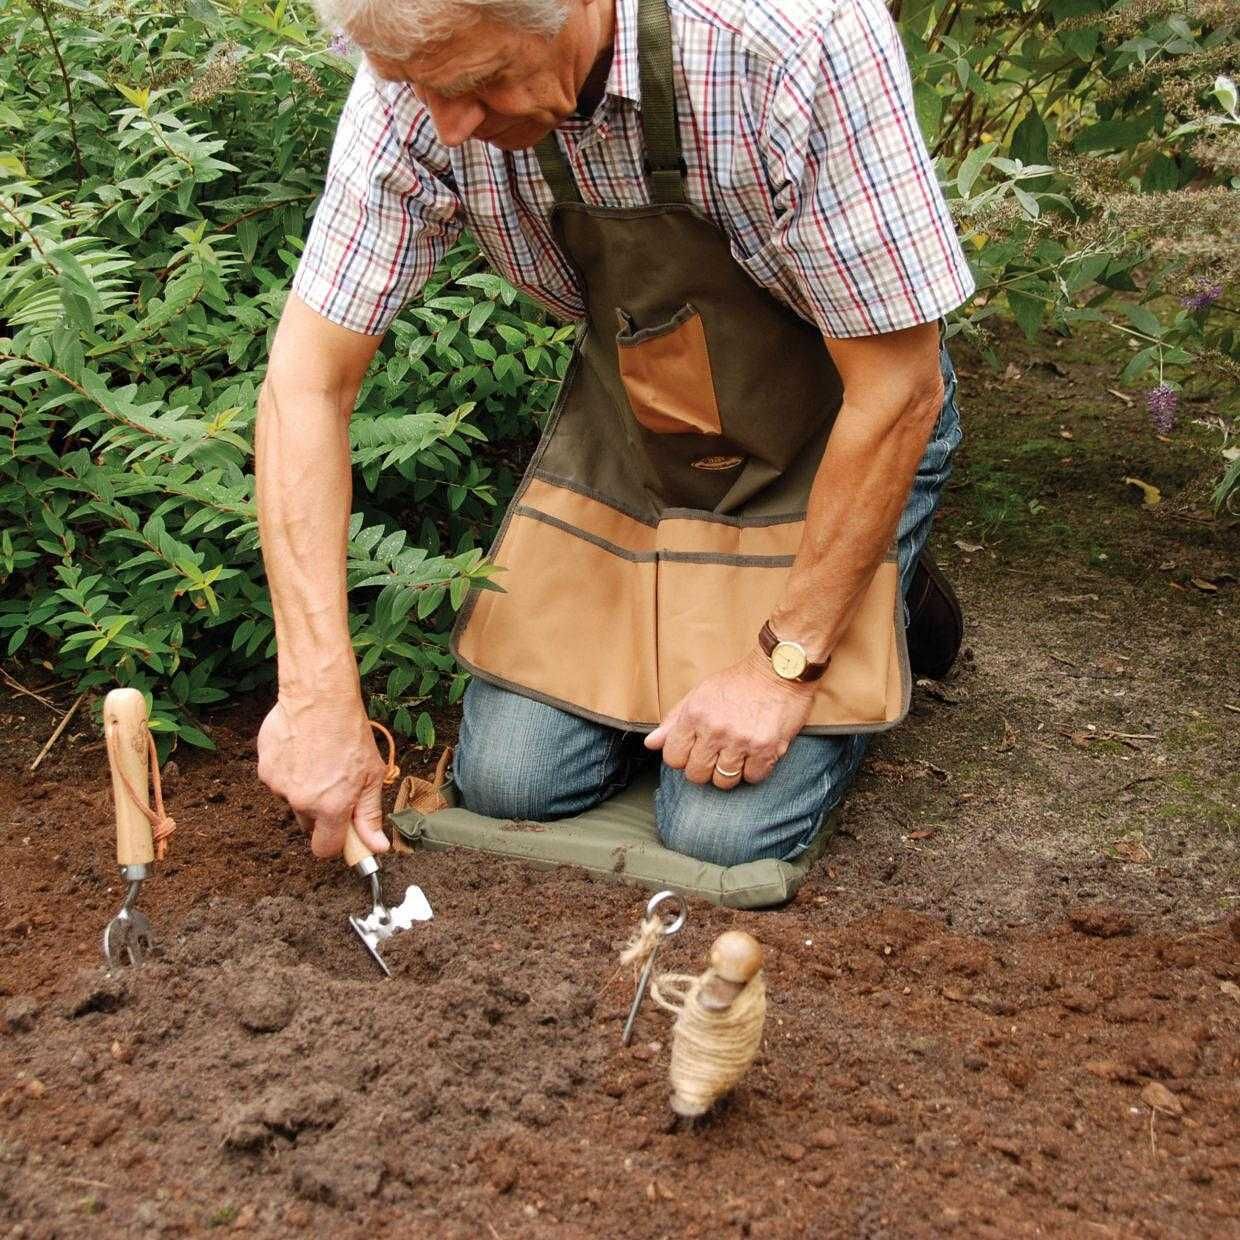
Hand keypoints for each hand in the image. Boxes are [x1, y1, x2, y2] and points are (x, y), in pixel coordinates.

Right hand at [257, 697, 390, 858]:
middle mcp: (301, 801)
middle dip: (320, 812)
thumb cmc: (350, 733)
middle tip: (334, 783)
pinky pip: (278, 780)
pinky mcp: (264, 769)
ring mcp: (279, 785)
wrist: (320, 698)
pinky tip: (302, 749)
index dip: (334, 843)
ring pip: (292, 799)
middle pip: (308, 824)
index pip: (324, 849)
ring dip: (303, 788)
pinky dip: (288, 771)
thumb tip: (376, 847)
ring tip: (318, 759)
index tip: (341, 831)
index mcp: (330, 807)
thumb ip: (369, 815)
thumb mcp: (372, 775)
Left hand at [643, 650, 815, 789]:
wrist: (779, 670)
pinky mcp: (767, 749)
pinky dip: (754, 770)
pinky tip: (755, 754)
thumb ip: (674, 720)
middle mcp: (715, 730)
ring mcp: (741, 741)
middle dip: (704, 768)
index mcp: (695, 715)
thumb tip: (651, 743)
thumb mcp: (700, 694)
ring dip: (729, 772)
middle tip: (716, 754)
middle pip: (696, 774)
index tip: (693, 750)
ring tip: (736, 755)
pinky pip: (752, 777)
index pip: (673, 758)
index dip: (682, 758)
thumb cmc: (739, 682)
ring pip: (724, 781)